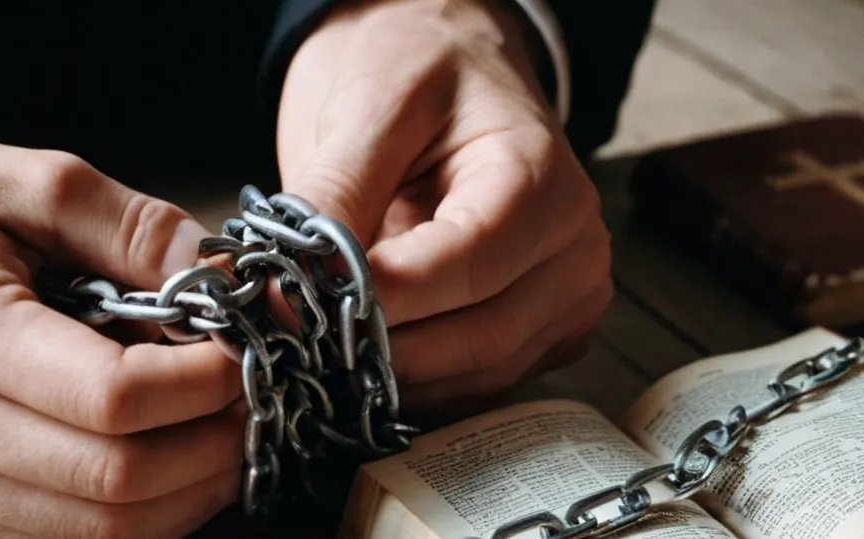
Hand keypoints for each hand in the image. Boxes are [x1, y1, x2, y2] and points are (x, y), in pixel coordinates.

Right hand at [0, 115, 241, 537]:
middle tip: (251, 403)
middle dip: (209, 449)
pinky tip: (158, 465)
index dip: (203, 385)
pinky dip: (123, 519)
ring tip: (218, 436)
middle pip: (109, 481)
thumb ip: (137, 227)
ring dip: (180, 496)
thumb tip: (232, 284)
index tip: (244, 354)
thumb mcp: (32, 179)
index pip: (111, 398)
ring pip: (87, 534)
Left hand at [276, 0, 611, 411]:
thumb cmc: (421, 72)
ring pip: (479, 376)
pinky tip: (360, 358)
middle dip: (380, 347)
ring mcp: (567, 299)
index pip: (465, 267)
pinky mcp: (545, 335)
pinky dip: (418, 383)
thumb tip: (288, 287)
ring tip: (317, 348)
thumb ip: (335, 195)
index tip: (295, 304)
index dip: (380, 297)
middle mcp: (575, 249)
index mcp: (542, 179)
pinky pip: (479, 384)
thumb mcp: (370, 108)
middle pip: (480, 337)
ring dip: (394, 375)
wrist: (455, 67)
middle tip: (293, 340)